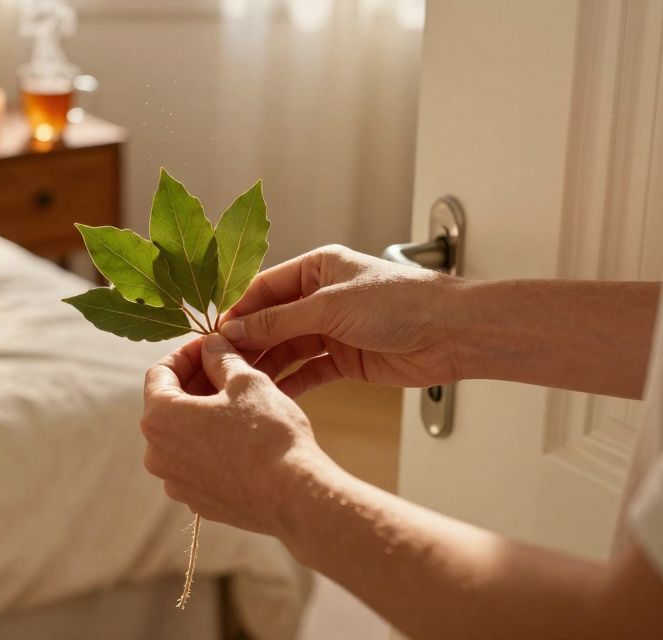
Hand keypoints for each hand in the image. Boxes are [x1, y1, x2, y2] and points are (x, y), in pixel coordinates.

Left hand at [141, 334, 334, 538]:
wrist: (294, 496)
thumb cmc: (268, 434)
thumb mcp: (246, 381)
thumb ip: (220, 358)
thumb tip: (211, 345)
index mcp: (159, 418)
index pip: (159, 374)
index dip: (186, 354)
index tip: (209, 345)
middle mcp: (157, 454)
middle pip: (168, 406)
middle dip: (195, 383)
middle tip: (225, 367)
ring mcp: (176, 483)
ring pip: (183, 437)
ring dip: (203, 415)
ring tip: (236, 401)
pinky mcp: (198, 502)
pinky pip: (197, 464)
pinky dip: (211, 445)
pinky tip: (241, 436)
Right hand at [220, 244, 461, 393]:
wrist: (453, 333)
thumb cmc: (399, 303)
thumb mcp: (330, 307)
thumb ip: (279, 321)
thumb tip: (232, 331)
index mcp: (317, 268)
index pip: (263, 289)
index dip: (237, 313)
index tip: (210, 337)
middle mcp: (321, 296)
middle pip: (271, 321)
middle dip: (247, 343)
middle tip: (217, 367)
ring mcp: (333, 329)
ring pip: (287, 348)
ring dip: (265, 366)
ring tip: (238, 386)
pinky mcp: (346, 359)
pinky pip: (309, 371)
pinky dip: (291, 382)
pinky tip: (270, 395)